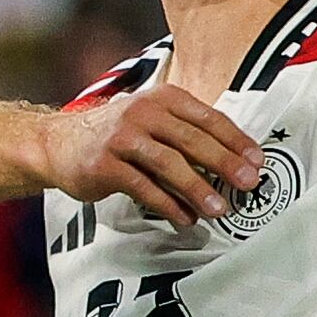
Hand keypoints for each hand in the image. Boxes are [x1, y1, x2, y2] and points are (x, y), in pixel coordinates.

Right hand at [37, 86, 264, 227]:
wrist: (58, 142)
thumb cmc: (116, 136)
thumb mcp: (152, 122)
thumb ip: (186, 135)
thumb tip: (233, 162)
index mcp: (162, 98)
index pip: (207, 118)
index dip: (235, 140)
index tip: (257, 161)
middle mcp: (143, 112)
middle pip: (192, 139)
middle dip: (224, 163)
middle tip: (248, 184)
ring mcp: (122, 137)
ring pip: (169, 163)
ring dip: (198, 188)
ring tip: (219, 209)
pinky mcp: (105, 164)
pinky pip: (143, 187)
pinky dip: (168, 204)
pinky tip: (184, 218)